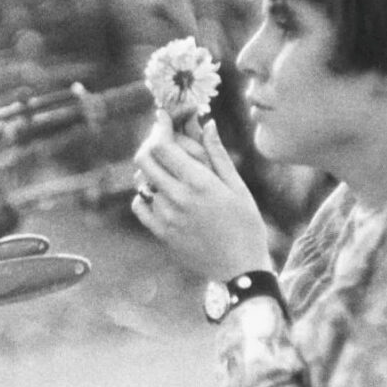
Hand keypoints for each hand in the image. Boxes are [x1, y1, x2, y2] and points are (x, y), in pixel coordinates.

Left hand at [132, 110, 270, 279]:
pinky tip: (158, 193)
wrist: (241, 269)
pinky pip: (140, 206)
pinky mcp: (161, 234)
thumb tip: (207, 123)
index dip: (160, 127)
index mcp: (199, 183)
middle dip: (150, 143)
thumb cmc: (247, 225)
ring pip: (143, 182)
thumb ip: (217, 154)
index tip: (163, 118)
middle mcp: (178, 198)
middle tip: (160, 140)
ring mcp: (166, 217)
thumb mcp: (237, 187)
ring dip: (151, 171)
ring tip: (167, 169)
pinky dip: (144, 195)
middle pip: (145, 159)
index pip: (164, 146)